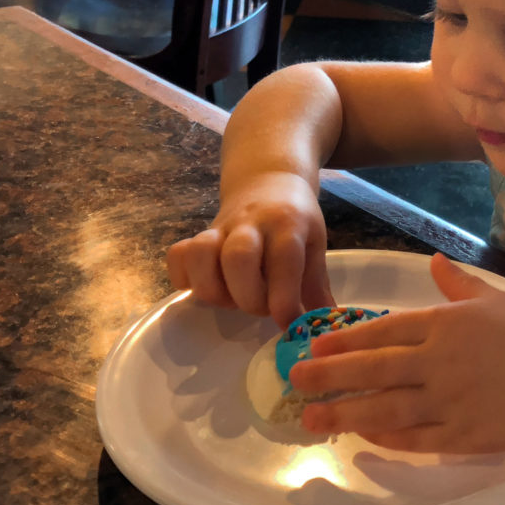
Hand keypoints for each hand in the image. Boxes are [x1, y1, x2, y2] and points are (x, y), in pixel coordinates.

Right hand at [166, 171, 332, 328]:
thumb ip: (316, 286)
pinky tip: (202, 287)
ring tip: (231, 300)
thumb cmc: (295, 221)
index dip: (284, 299)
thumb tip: (326, 324)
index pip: (284, 259)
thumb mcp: (314, 245)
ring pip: (201, 256)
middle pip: (238, 258)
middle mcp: (251, 223)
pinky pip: (177, 255)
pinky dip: (183, 278)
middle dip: (248, 297)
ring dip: (214, 290)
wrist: (268, 180)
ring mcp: (220, 227)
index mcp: (287, 224)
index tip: (288, 324)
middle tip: (260, 308)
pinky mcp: (197, 234)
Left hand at [289, 254, 504, 452]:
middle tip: (296, 381)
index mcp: (444, 324)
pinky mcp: (462, 434)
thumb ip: (458, 283)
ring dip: (345, 414)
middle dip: (329, 376)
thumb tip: (434, 260)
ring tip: (311, 419)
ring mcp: (448, 401)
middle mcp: (438, 362)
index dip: (344, 340)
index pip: (382, 331)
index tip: (314, 346)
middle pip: (373, 370)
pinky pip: (416, 439)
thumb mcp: (494, 299)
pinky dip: (387, 439)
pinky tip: (365, 437)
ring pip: (385, 409)